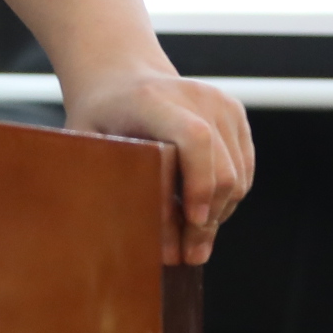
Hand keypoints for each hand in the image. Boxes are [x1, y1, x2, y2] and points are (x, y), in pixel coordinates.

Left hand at [68, 67, 254, 265]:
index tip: (192, 223)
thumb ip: (116, 190)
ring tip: (191, 236)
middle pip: (222, 168)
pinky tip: (201, 211)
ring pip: (238, 176)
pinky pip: (244, 169)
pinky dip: (227, 197)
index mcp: (152, 99)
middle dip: (208, 219)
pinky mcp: (234, 112)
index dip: (199, 185)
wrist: (120, 78)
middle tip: (189, 254)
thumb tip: (164, 251)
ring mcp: (219, 101)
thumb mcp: (88, 149)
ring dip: (218, 213)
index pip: (194, 139)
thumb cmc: (99, 121)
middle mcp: (193, 95)